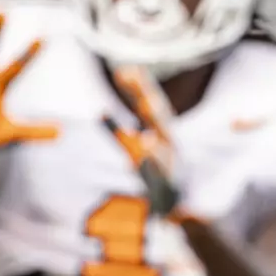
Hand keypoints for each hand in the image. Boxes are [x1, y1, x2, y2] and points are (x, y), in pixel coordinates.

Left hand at [102, 66, 189, 223]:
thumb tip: (99, 112)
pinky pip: (160, 164)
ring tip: (145, 100)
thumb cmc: (155, 176)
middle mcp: (168, 140)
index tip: (123, 68)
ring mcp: (170, 157)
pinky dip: (154, 152)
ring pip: (162, 133)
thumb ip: (117, 133)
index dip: (136, 87)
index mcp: (160, 132)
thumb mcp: (133, 152)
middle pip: (155, 111)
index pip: (147, 104)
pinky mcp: (168, 177)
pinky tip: (146, 141)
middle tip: (129, 72)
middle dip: (143, 92)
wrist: (176, 207)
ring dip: (154, 117)